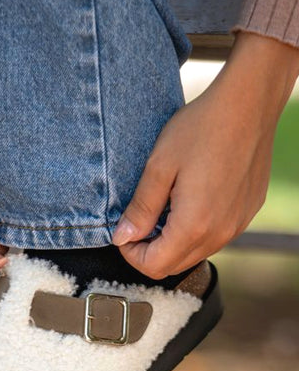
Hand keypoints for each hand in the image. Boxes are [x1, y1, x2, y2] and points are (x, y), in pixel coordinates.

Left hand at [112, 32, 298, 278]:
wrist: (249, 103)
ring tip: (164, 208)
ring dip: (172, 242)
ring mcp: (237, 225)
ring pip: (195, 254)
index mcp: (193, 226)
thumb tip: (122, 238)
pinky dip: (195, 231)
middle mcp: (219, 234)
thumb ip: (140, 209)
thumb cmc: (201, 128)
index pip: (153, 266)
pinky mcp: (246, 213)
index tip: (125, 231)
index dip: (131, 254)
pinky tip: (189, 200)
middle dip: (150, 252)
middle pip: (173, 266)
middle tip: (140, 221)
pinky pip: (214, 237)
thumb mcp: (158, 167)